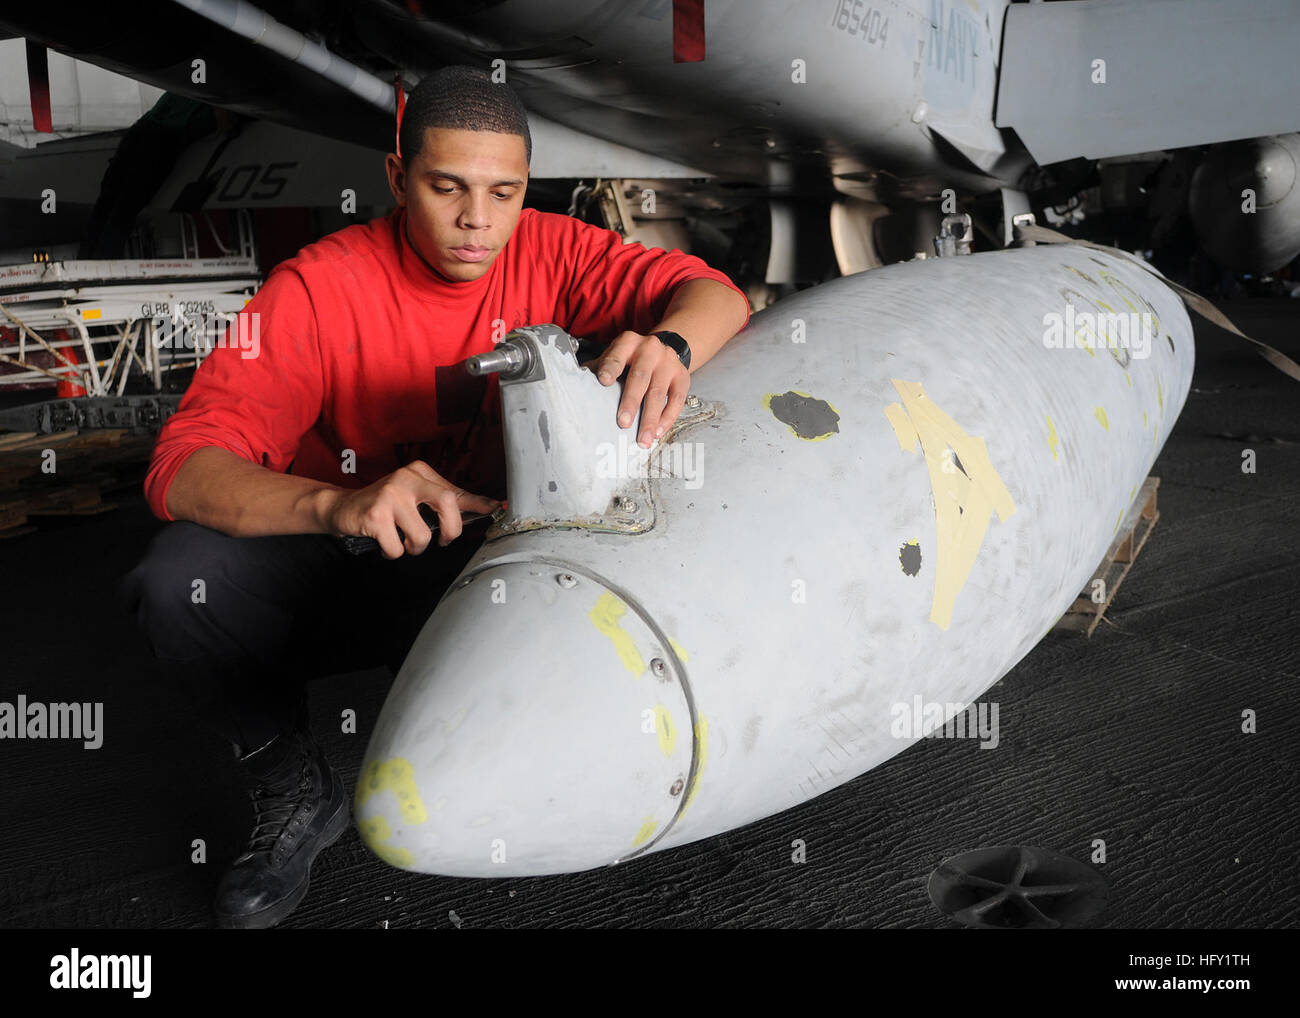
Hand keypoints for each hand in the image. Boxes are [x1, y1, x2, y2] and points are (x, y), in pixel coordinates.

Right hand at [320, 460, 500, 558]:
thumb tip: (485, 507)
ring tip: (402, 540)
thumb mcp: (415, 497)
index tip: (495, 509)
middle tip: (443, 541)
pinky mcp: (374, 515)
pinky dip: (393, 552)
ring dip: (414, 547)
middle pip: (446, 503)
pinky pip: (397, 547)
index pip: (454, 490)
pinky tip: (384, 542)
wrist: (342, 507)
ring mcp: (390, 495)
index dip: (477, 503)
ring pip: (421, 535)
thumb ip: (444, 502)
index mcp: (420, 472)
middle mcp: (406, 478)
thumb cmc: (385, 506)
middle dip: (451, 530)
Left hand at [592, 331, 689, 447]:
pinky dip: (668, 418)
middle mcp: (650, 349)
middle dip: (631, 402)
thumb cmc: (630, 359)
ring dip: (650, 419)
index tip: (603, 382)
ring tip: (642, 439)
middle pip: (640, 377)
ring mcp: (668, 362)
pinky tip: (658, 432)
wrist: (663, 350)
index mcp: (628, 342)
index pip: (617, 356)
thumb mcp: (614, 356)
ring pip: (659, 392)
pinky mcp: (682, 376)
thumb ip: (597, 369)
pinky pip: (677, 399)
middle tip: (622, 423)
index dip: (610, 368)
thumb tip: (572, 386)